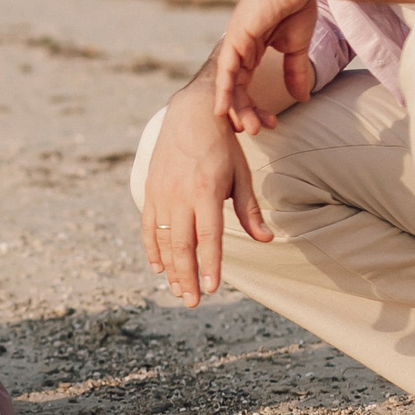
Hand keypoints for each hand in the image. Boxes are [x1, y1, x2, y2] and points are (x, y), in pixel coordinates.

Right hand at [139, 86, 270, 306]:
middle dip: (187, 276)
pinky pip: (148, 226)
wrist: (190, 113)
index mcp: (206, 190)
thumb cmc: (222, 145)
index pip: (209, 236)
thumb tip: (266, 240)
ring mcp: (161, 192)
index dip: (210, 264)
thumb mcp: (241, 174)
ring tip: (179, 291)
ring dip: (171, 268)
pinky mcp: (151, 189)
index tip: (212, 288)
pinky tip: (159, 268)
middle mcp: (180, 194)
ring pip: (163, 239)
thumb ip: (249, 210)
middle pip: (182, 244)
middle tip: (193, 302)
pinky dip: (152, 249)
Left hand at [211, 0, 320, 132]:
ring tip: (248, 129)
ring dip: (238, 108)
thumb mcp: (296, 46)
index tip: (267, 123)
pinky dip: (223, 91)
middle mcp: (238, 47)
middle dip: (246, 111)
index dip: (254, 105)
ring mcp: (234, 41)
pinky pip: (226, 70)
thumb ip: (294, 72)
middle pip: (236, 87)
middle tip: (256, 132)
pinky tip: (223, 111)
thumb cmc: (297, 4)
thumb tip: (301, 98)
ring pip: (231, 83)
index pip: (246, 83)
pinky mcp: (235, 37)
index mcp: (250, 47)